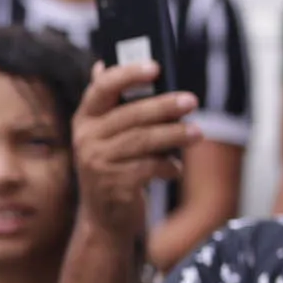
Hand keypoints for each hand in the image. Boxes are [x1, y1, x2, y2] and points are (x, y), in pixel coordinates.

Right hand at [70, 60, 195, 234]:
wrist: (104, 218)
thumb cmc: (114, 168)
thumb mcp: (106, 135)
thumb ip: (111, 105)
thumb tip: (102, 64)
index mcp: (85, 119)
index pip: (102, 88)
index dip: (128, 74)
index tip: (156, 67)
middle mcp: (86, 139)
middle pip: (130, 115)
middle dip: (164, 106)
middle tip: (191, 101)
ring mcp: (97, 163)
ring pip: (143, 141)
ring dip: (174, 135)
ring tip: (197, 133)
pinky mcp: (113, 185)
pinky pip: (149, 168)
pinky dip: (168, 167)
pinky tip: (174, 169)